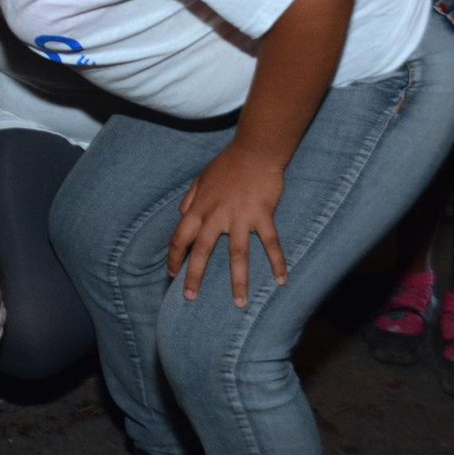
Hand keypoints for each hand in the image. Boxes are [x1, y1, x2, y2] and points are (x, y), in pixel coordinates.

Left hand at [167, 142, 287, 306]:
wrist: (255, 150)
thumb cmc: (227, 164)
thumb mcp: (201, 178)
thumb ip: (190, 197)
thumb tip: (180, 213)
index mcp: (199, 208)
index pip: (180, 237)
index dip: (174, 256)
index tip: (171, 273)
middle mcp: (216, 215)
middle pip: (202, 251)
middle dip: (195, 276)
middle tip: (190, 298)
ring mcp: (240, 217)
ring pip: (237, 255)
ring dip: (238, 281)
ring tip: (239, 303)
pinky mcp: (263, 215)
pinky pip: (270, 243)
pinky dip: (277, 262)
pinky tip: (281, 280)